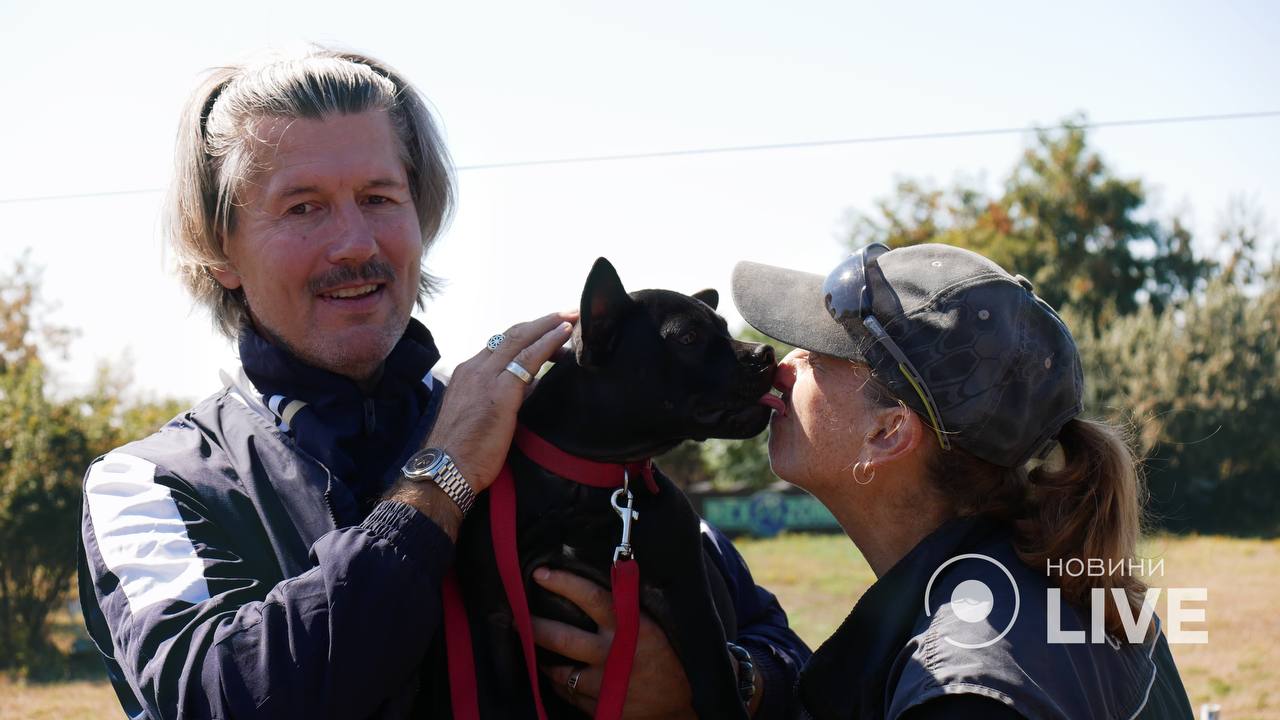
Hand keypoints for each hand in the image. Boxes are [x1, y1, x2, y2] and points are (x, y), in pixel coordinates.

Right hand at [425, 311, 576, 493]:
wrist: (446, 470)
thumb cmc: (465, 452)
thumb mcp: (483, 415)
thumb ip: (505, 395)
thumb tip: (531, 385)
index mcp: (467, 373)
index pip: (500, 344)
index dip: (527, 334)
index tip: (547, 328)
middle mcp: (474, 368)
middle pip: (512, 335)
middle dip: (541, 322)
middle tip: (566, 314)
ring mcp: (485, 376)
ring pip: (521, 339)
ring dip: (549, 325)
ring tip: (572, 318)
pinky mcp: (500, 390)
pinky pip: (530, 357)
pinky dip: (550, 341)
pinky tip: (566, 333)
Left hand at [531, 567, 695, 719]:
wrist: (686, 705)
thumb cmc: (672, 657)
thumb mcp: (656, 624)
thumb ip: (630, 605)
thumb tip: (611, 572)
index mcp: (630, 628)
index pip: (591, 598)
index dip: (564, 583)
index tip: (540, 574)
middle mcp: (613, 655)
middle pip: (562, 637)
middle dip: (533, 627)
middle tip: (515, 618)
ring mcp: (605, 685)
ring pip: (559, 671)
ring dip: (542, 661)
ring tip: (531, 650)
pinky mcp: (601, 708)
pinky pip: (570, 695)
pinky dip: (561, 685)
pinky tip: (556, 677)